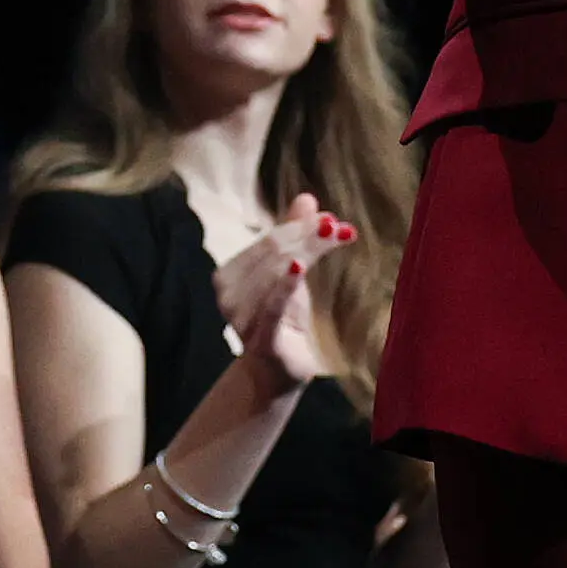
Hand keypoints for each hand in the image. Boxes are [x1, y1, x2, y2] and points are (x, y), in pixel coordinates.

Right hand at [216, 196, 356, 398]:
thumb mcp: (292, 273)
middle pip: (274, 251)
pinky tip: (298, 267)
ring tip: (337, 237)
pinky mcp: (260, 337)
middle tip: (339, 227)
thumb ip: (294, 236)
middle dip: (309, 236)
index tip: (333, 220)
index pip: (269, 240)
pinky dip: (285, 284)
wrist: (279, 370)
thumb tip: (307, 197)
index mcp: (229, 274)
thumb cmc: (283, 318)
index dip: (300, 227)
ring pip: (277, 271)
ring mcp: (240, 317)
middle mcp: (227, 293)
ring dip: (310, 252)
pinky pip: (272, 305)